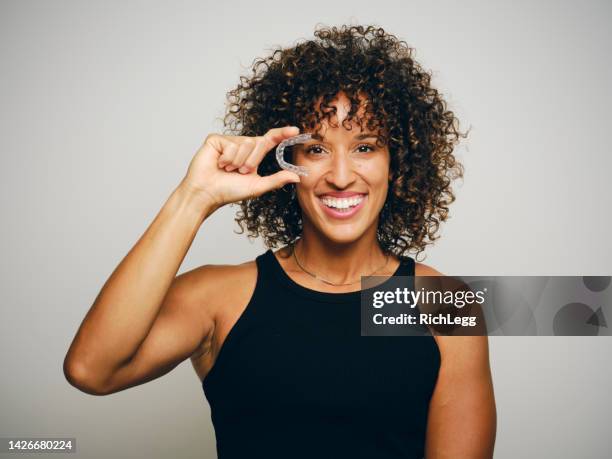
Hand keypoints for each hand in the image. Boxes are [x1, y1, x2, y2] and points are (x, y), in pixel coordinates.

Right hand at [180, 126, 301, 211]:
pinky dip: (227, 158)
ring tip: (227, 169)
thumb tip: (297, 177)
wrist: (206, 193)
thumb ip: (276, 180)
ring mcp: (229, 141)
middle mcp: (242, 145)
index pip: (270, 140)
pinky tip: (219, 164)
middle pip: (259, 142)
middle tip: (239, 172)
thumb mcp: (257, 186)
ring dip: (238, 162)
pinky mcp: (216, 139)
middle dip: (252, 161)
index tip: (295, 131)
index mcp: (253, 154)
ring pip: (245, 143)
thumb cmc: (229, 191)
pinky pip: (231, 144)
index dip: (283, 134)